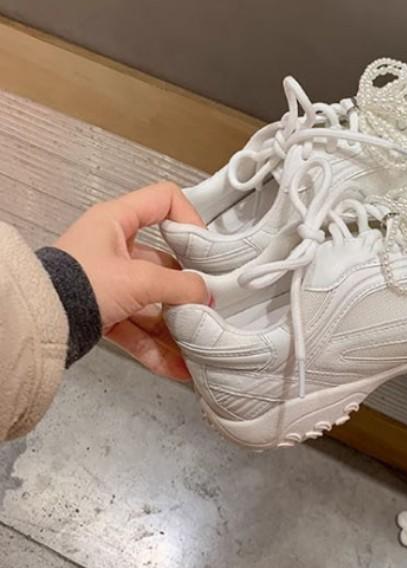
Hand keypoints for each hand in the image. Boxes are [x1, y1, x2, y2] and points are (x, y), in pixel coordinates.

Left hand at [56, 182, 207, 379]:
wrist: (35, 325)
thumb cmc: (80, 284)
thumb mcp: (139, 280)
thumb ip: (181, 285)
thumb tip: (206, 296)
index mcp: (117, 221)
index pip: (164, 201)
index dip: (190, 219)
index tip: (206, 249)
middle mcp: (113, 248)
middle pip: (165, 262)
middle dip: (188, 289)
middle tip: (209, 304)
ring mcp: (109, 282)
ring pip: (152, 300)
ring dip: (175, 324)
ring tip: (198, 344)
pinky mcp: (102, 312)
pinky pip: (137, 328)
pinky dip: (156, 346)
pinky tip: (179, 367)